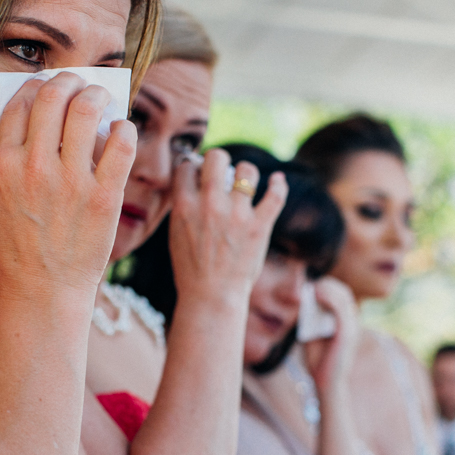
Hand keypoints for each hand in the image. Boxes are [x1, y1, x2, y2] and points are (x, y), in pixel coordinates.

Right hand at [0, 72, 136, 296]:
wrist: (43, 290)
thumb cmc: (22, 245)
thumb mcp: (0, 198)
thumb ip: (12, 160)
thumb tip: (38, 120)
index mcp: (3, 164)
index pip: (19, 103)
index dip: (37, 85)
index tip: (49, 84)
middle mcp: (34, 167)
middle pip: (53, 97)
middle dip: (69, 81)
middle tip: (80, 83)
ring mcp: (70, 182)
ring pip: (87, 112)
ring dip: (97, 97)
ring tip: (103, 100)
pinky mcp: (103, 197)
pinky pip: (120, 145)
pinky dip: (124, 129)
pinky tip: (122, 130)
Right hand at [168, 149, 287, 306]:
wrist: (211, 296)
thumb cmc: (191, 268)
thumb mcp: (175, 233)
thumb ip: (183, 205)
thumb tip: (194, 177)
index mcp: (184, 206)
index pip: (187, 166)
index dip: (194, 167)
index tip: (199, 175)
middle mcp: (210, 204)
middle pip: (217, 157)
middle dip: (219, 160)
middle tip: (222, 172)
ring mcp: (237, 214)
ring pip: (247, 171)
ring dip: (246, 173)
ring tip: (245, 183)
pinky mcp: (259, 226)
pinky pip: (275, 195)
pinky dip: (279, 184)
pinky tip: (278, 180)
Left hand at [301, 277, 359, 394]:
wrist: (324, 382)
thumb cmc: (318, 359)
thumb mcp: (310, 333)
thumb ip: (309, 317)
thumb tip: (303, 298)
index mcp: (345, 320)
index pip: (341, 294)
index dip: (327, 286)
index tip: (311, 284)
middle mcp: (351, 321)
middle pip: (343, 292)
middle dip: (327, 285)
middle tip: (311, 284)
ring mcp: (351, 327)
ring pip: (343, 298)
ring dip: (328, 289)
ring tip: (313, 287)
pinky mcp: (346, 334)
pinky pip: (340, 311)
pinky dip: (329, 299)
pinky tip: (317, 294)